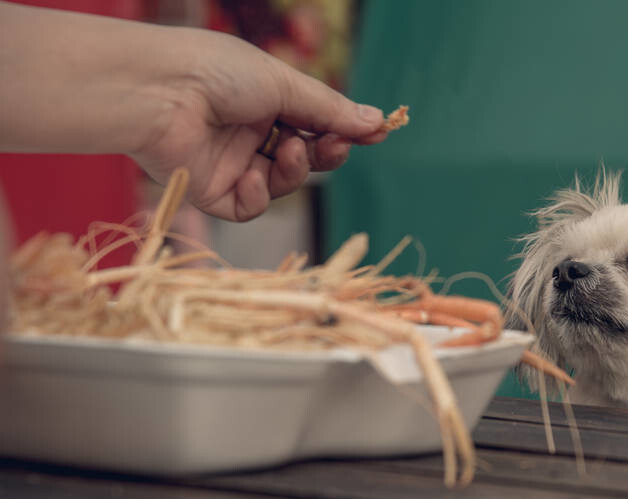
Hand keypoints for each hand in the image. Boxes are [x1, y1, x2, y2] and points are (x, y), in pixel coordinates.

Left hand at [131, 29, 387, 220]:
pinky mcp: (209, 192)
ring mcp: (229, 164)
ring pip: (280, 184)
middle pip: (303, 158)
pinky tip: (250, 176)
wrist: (159, 91)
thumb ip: (331, 110)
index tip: (375, 134)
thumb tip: (379, 122)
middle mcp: (248, 133)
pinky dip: (256, 196)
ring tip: (286, 149)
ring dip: (292, 171)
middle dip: (324, 153)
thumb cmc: (217, 72)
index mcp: (263, 101)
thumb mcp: (285, 85)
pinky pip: (247, 207)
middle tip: (335, 145)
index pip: (314, 124)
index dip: (343, 131)